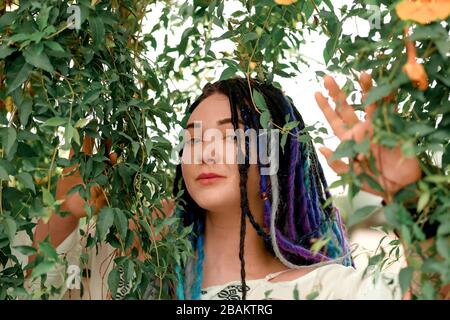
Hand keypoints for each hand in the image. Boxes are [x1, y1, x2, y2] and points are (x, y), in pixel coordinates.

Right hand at [58, 135, 107, 217]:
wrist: (65, 208)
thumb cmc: (82, 210)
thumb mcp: (92, 207)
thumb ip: (98, 199)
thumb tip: (101, 188)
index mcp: (104, 179)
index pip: (111, 167)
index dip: (113, 161)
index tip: (114, 155)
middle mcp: (96, 170)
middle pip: (102, 155)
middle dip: (106, 146)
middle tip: (109, 135)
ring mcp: (84, 165)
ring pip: (90, 150)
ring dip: (92, 139)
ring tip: (95, 126)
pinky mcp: (72, 163)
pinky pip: (74, 151)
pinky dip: (75, 142)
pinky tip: (77, 130)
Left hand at [314, 73, 421, 202]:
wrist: (397, 189)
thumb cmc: (373, 182)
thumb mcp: (350, 175)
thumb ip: (337, 163)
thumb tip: (321, 147)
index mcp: (349, 140)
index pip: (334, 121)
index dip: (326, 108)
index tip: (316, 93)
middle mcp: (361, 130)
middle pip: (347, 108)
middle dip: (337, 94)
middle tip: (327, 78)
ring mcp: (376, 127)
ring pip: (370, 105)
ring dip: (366, 89)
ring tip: (362, 74)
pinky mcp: (392, 129)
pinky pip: (391, 112)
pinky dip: (389, 100)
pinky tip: (387, 87)